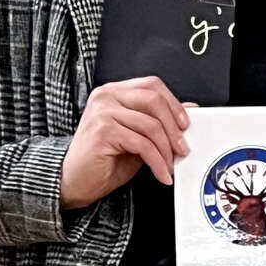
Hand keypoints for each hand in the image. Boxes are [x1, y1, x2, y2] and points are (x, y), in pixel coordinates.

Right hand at [59, 78, 190, 207]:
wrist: (76, 180)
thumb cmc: (104, 159)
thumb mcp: (138, 136)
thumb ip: (158, 121)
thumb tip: (189, 110)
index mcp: (115, 92)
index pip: (152, 85)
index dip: (174, 104)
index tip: (186, 125)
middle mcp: (106, 96)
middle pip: (154, 100)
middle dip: (174, 128)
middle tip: (183, 148)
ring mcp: (103, 112)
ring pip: (151, 125)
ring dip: (167, 150)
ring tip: (170, 165)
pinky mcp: (103, 131)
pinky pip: (143, 145)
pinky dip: (158, 162)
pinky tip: (161, 174)